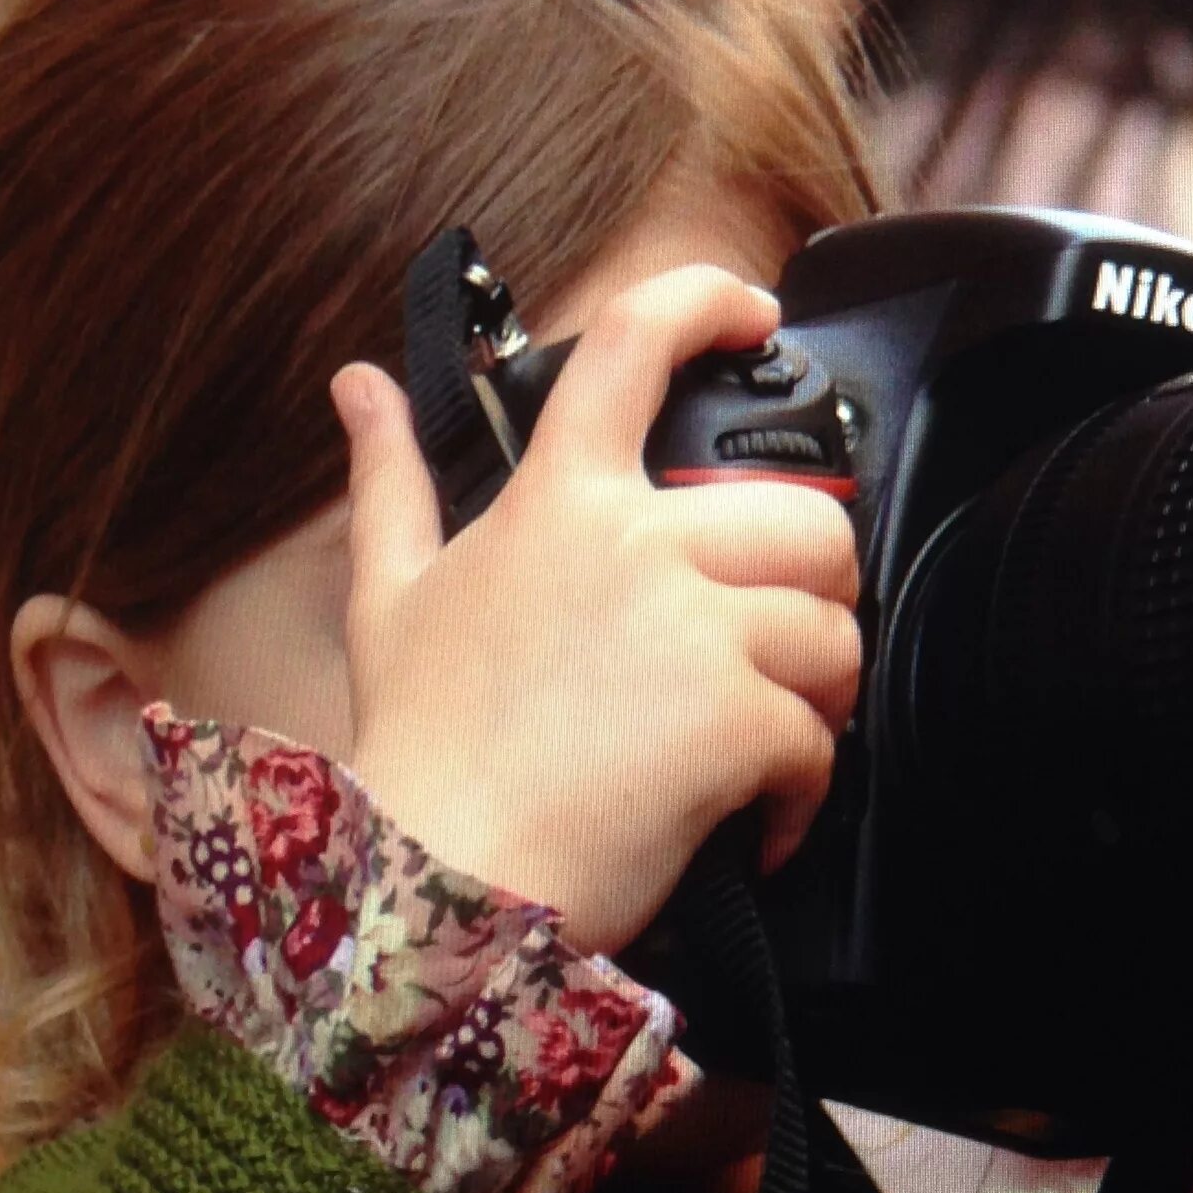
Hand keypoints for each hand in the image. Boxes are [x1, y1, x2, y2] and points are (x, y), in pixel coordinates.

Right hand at [332, 265, 861, 956]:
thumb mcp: (387, 600)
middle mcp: (634, 545)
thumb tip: (359, 386)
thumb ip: (389, 483)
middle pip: (806, 516)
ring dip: (820, 697)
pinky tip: (760, 824)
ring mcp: (691, 630)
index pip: (635, 344)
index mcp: (556, 500)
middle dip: (818, 589)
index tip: (756, 314)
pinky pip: (822, 738)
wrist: (434, 890)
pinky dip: (806, 793)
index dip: (707, 302)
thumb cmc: (418, 751)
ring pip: (833, 629)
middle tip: (783, 647)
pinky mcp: (736, 719)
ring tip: (768, 742)